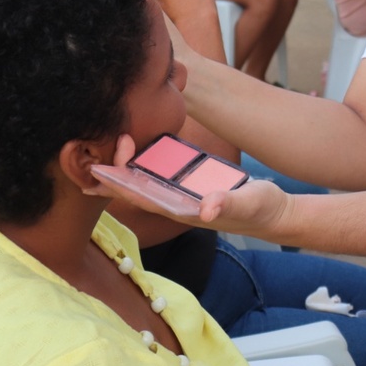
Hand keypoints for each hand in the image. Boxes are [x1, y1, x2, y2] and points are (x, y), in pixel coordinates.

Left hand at [89, 134, 292, 238]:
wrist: (274, 214)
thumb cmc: (261, 209)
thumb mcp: (249, 203)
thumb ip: (229, 203)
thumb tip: (207, 207)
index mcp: (183, 210)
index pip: (141, 198)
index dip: (118, 184)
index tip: (99, 167)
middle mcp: (177, 205)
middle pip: (136, 191)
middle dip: (112, 175)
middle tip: (91, 152)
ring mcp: (184, 196)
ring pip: (145, 184)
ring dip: (123, 170)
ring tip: (101, 152)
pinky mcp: (192, 187)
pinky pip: (160, 178)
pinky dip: (142, 167)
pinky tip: (133, 155)